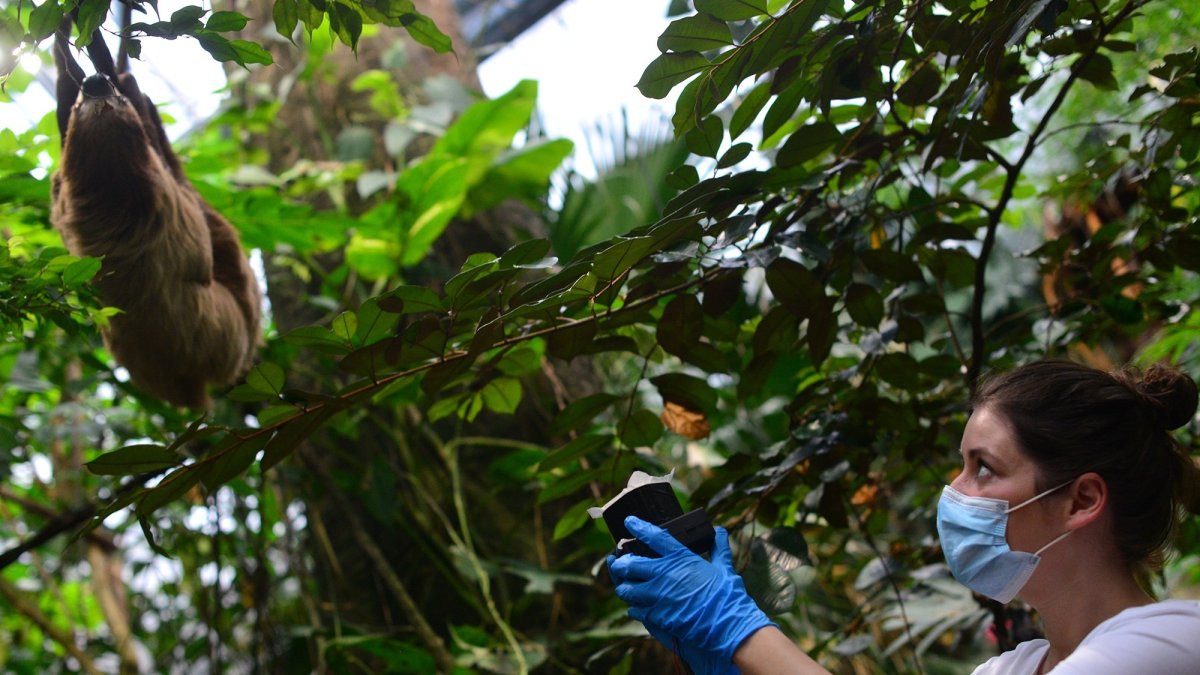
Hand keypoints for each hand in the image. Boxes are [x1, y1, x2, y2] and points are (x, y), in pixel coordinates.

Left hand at [608, 516, 774, 670]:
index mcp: (681, 558)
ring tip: (624, 585)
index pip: (654, 537)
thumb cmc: (728, 596)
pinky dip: (634, 607)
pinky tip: (636, 607)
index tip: (629, 522)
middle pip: (631, 563)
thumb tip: (720, 531)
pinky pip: (636, 610)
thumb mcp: (725, 568)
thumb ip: (718, 548)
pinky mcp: (658, 616)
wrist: (729, 626)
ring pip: (627, 589)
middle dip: (620, 562)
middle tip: (618, 561)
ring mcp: (659, 596)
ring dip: (624, 586)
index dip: (638, 527)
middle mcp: (665, 575)